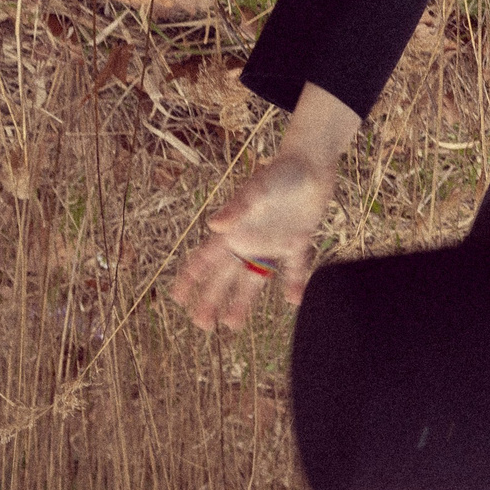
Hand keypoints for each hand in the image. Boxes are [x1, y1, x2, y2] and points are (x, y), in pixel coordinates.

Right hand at [169, 131, 339, 330]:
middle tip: (202, 325)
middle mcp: (250, 240)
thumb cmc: (280, 173)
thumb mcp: (256, 190)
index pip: (206, 259)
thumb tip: (213, 225)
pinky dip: (293, 284)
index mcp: (235, 231)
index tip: (178, 298)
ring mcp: (273, 242)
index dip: (190, 278)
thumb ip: (236, 208)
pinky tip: (292, 301)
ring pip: (254, 278)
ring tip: (232, 325)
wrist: (311, 164)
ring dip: (243, 301)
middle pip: (226, 276)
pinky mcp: (297, 241)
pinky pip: (294, 268)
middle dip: (211, 299)